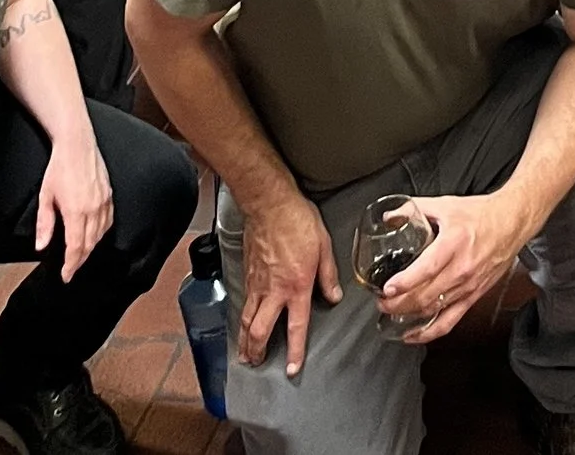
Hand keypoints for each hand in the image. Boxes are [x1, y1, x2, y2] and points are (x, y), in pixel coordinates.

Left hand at [36, 131, 114, 278]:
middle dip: (80, 260)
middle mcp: (93, 208)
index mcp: (76, 211)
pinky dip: (102, 232)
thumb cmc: (59, 167)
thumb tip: (41, 246)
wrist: (77, 143)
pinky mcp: (109, 194)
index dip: (71, 265)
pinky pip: (108, 220)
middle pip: (89, 244)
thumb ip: (44, 224)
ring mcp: (103, 201)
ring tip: (80, 255)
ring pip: (100, 234)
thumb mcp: (45, 196)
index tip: (66, 276)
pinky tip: (95, 235)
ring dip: (90, 248)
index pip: (75, 247)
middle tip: (71, 270)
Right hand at [236, 186, 339, 371]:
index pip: (296, 327)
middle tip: (257, 363)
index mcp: (297, 286)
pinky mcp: (247, 275)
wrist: (269, 203)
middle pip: (261, 331)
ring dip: (245, 341)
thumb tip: (334, 296)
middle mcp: (274, 291)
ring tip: (245, 355)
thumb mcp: (323, 245)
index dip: (295, 351)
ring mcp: (257, 284)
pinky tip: (242, 324)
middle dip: (258, 351)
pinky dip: (241, 320)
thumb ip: (328, 275)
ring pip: (247, 321)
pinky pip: (243, 303)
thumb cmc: (298, 220)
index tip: (292, 369)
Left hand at [372, 191, 523, 343]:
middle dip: (398, 304)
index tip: (386, 288)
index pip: (426, 269)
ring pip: (433, 310)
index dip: (404, 282)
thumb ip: (415, 209)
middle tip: (381, 302)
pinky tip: (412, 335)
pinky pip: (449, 321)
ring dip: (409, 315)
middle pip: (425, 295)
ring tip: (391, 312)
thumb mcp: (445, 204)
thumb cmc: (480, 214)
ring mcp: (468, 286)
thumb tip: (390, 217)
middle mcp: (461, 268)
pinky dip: (429, 333)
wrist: (511, 222)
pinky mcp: (473, 297)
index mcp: (454, 243)